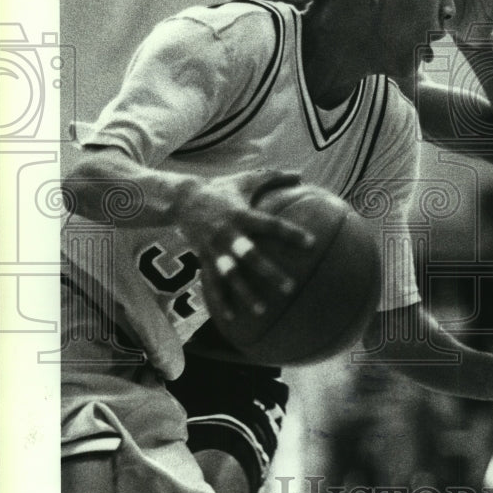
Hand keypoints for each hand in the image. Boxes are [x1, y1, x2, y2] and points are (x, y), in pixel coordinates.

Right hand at [178, 169, 314, 318]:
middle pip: (250, 256)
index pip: (271, 225)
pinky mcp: (202, 258)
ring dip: (245, 293)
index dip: (291, 234)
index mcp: (242, 214)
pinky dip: (220, 301)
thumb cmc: (222, 189)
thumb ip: (273, 176)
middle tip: (290, 288)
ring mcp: (214, 248)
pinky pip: (211, 283)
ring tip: (262, 310)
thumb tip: (301, 174)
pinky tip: (231, 318)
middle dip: (269, 273)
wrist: (181, 199)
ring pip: (230, 275)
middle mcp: (228, 233)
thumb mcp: (246, 180)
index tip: (311, 244)